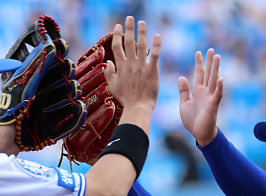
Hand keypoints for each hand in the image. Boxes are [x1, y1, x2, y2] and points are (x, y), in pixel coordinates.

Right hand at [104, 17, 160, 132]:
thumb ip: (109, 73)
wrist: (138, 107)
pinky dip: (157, 44)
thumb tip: (108, 62)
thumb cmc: (126, 99)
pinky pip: (155, 55)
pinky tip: (157, 35)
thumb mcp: (113, 86)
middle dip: (129, 29)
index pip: (117, 47)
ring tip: (142, 22)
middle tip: (130, 18)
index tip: (118, 26)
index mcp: (121, 67)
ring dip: (141, 32)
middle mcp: (130, 64)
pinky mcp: (152, 70)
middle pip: (128, 42)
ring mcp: (141, 66)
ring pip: (141, 45)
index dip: (117, 35)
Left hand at [178, 49, 223, 145]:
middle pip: (208, 74)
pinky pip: (217, 95)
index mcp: (198, 91)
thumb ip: (183, 91)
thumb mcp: (184, 103)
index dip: (199, 63)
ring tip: (217, 57)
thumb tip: (181, 77)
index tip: (199, 52)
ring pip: (214, 80)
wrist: (198, 133)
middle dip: (209, 62)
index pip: (199, 74)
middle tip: (211, 50)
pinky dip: (220, 88)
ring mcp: (211, 98)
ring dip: (216, 69)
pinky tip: (221, 79)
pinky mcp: (213, 105)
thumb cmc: (192, 120)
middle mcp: (205, 92)